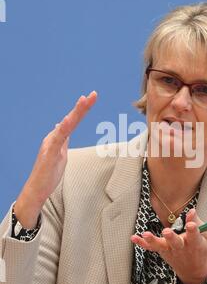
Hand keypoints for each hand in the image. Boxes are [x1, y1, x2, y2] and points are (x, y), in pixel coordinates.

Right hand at [14, 91, 97, 227]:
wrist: (37, 189)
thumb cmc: (49, 173)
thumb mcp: (60, 153)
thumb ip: (62, 140)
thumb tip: (63, 126)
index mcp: (58, 138)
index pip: (73, 121)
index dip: (82, 109)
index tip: (91, 98)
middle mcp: (54, 138)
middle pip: (71, 120)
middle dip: (82, 107)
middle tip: (93, 95)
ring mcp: (51, 145)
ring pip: (65, 126)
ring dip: (75, 113)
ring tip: (83, 100)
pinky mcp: (49, 154)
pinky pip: (58, 140)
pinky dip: (63, 129)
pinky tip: (68, 120)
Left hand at [131, 208, 206, 283]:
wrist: (194, 270)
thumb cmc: (201, 248)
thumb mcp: (206, 235)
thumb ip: (198, 222)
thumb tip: (191, 210)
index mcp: (196, 243)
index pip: (194, 235)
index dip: (192, 229)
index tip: (190, 224)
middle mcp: (182, 247)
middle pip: (176, 242)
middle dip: (171, 237)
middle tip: (166, 232)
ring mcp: (170, 250)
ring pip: (161, 246)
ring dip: (153, 240)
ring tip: (146, 235)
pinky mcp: (162, 251)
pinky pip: (151, 247)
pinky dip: (142, 243)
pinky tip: (134, 237)